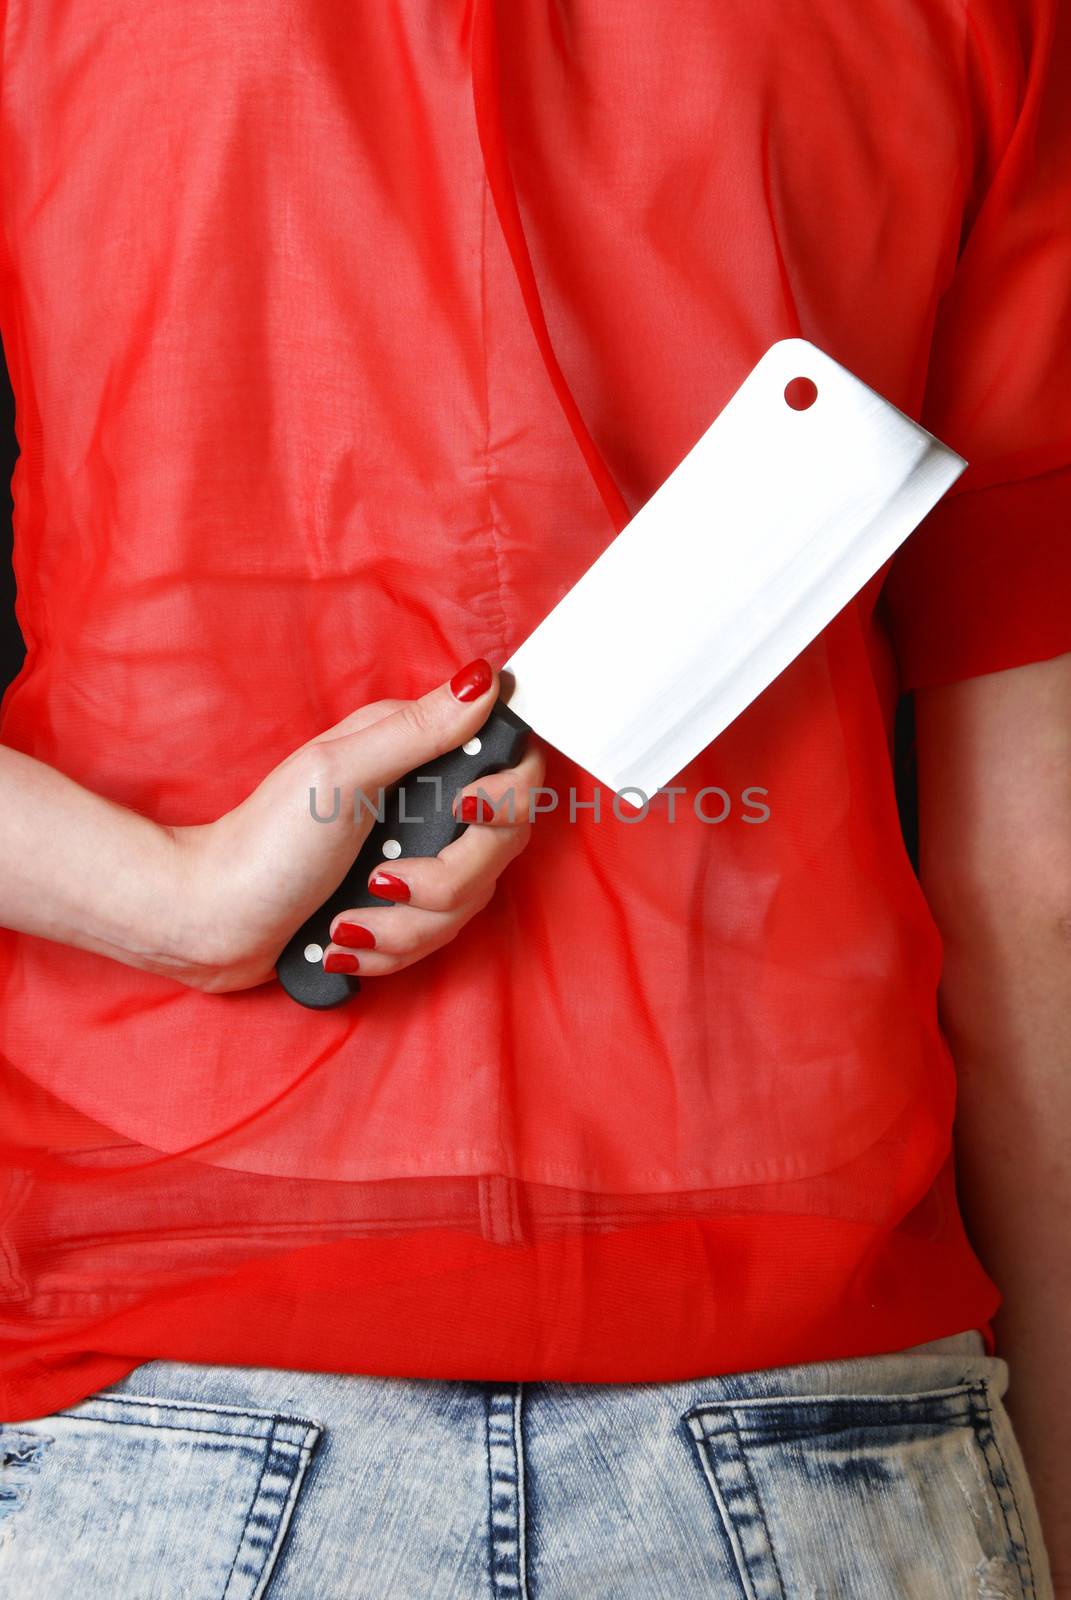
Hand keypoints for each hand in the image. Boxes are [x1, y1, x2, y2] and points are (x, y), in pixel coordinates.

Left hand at [168, 658, 544, 992]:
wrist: (212, 921)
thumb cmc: (264, 845)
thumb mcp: (339, 776)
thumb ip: (418, 730)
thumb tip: (483, 680)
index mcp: (414, 751)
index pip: (513, 766)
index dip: (506, 798)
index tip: (462, 813)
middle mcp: (426, 800)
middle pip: (500, 847)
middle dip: (444, 882)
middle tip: (379, 881)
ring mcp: (418, 856)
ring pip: (469, 902)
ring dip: (405, 927)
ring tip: (345, 922)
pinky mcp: (406, 908)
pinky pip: (437, 939)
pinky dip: (390, 949)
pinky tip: (344, 940)